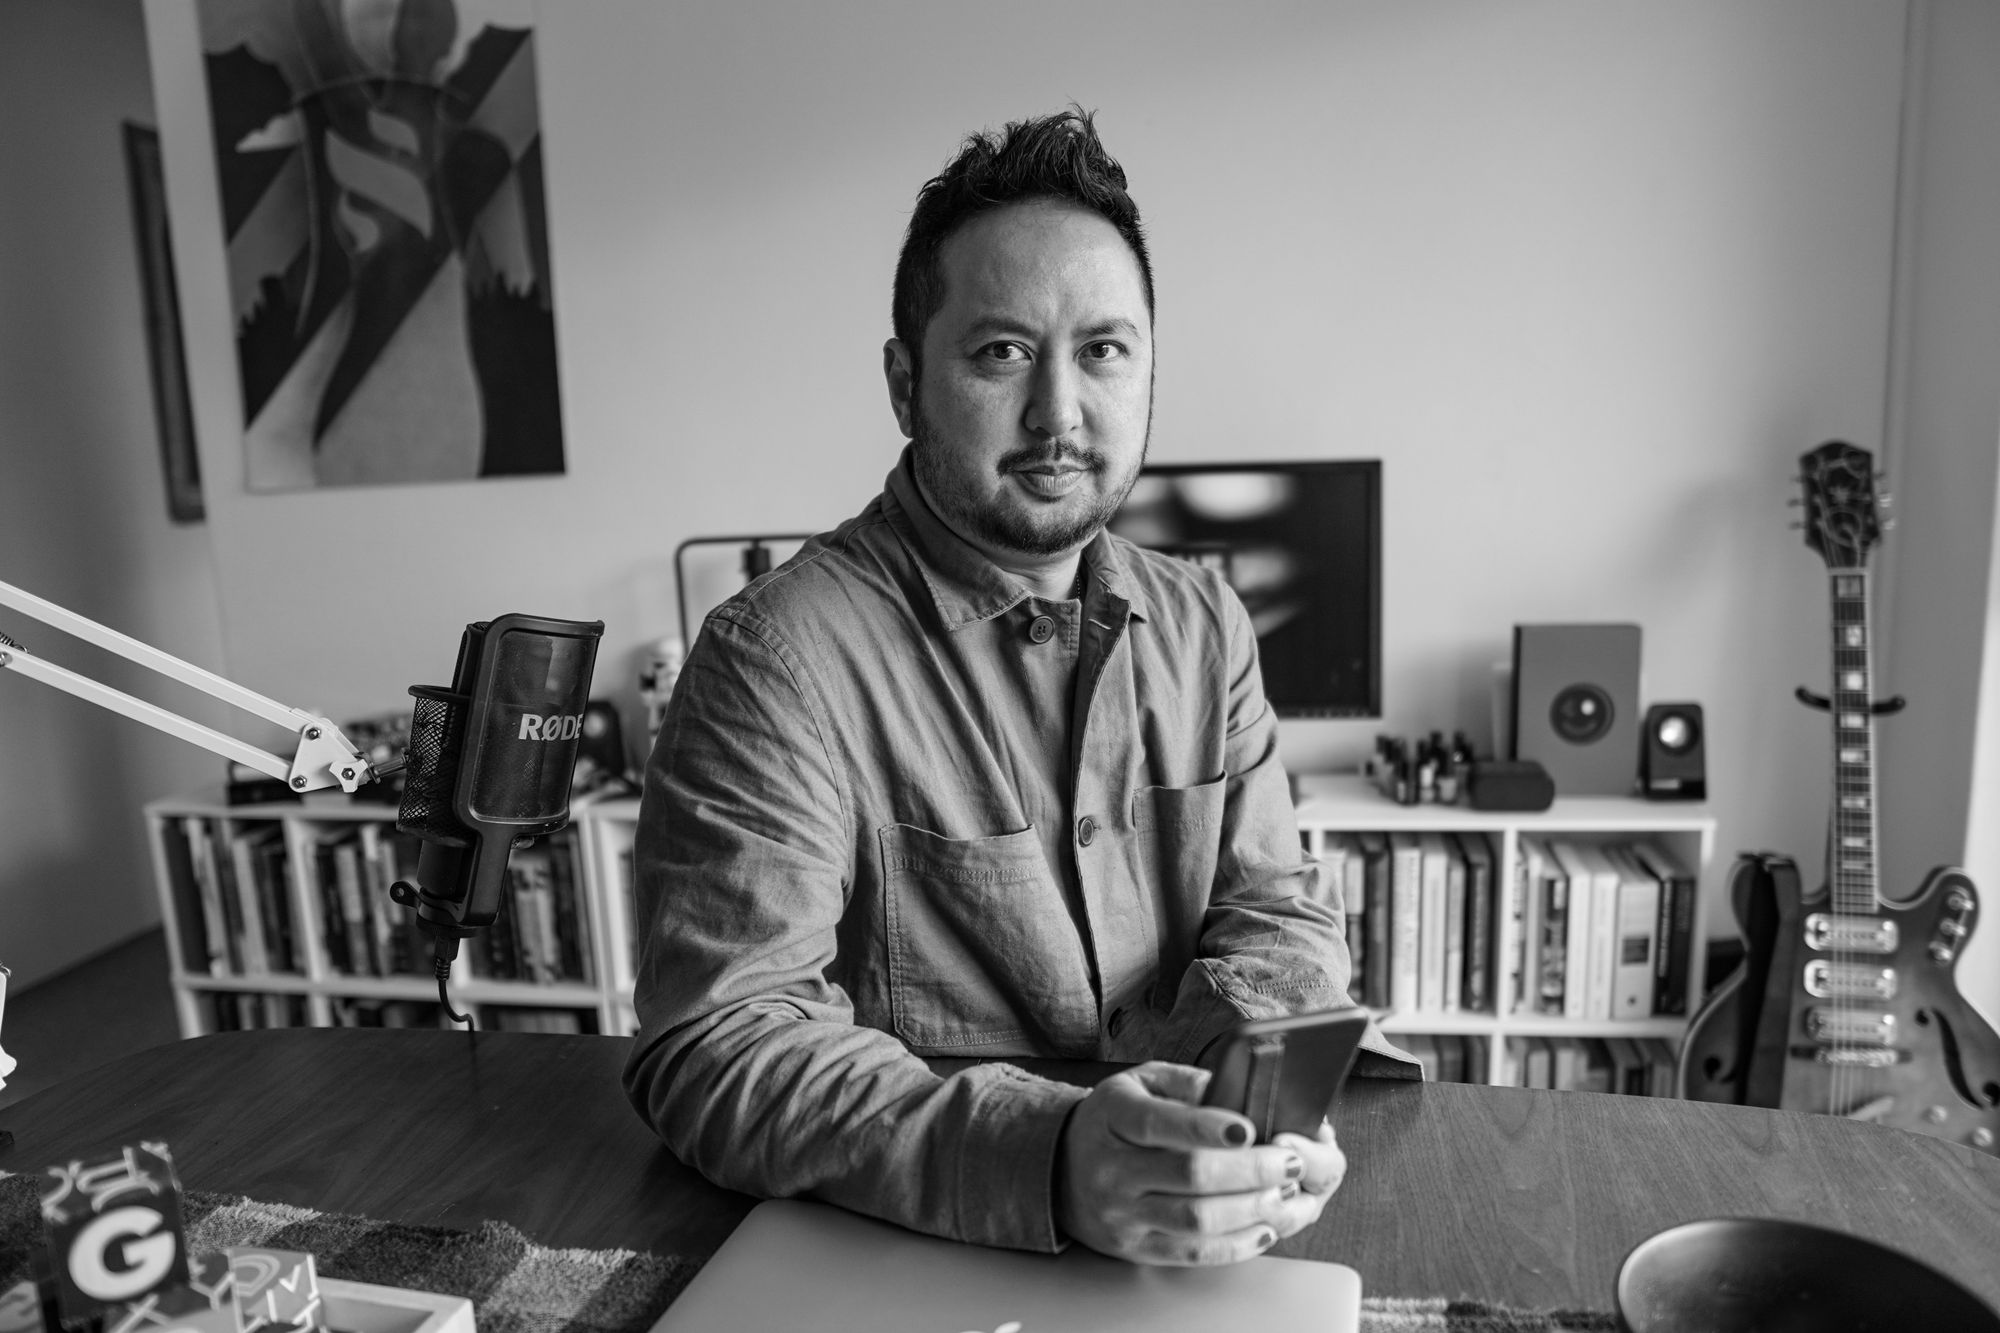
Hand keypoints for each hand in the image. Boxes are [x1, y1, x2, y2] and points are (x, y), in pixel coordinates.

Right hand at [1054, 1061, 1345, 1265]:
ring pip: (1197, 1220)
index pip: (1161, 1123)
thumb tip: (1236, 1089)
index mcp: (1115, 1118)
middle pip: (1190, 1176)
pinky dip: (1236, 1244)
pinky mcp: (1136, 1248)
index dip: (1207, 1126)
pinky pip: (1194, 1253)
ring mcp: (1123, 1215)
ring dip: (1252, 1209)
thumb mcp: (1138, 1082)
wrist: (1060, 1170)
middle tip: (1288, 1162)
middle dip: (1250, 1171)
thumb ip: (1185, 1081)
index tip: (1249, 1127)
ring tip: (1285, 1193)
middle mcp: (1114, 1170)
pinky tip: (1264, 1226)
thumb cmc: (1111, 1120)